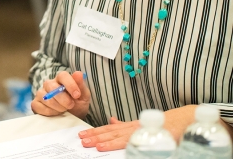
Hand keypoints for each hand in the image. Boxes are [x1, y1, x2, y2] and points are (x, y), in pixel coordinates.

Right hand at [31, 71, 89, 119]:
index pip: (62, 75)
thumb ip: (81, 85)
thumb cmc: (77, 105)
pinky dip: (49, 112)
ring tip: (64, 110)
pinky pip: (38, 106)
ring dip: (57, 107)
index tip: (77, 95)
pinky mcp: (35, 103)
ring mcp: (41, 93)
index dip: (70, 84)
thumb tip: (78, 73)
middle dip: (63, 98)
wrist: (71, 119)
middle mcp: (49, 84)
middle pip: (52, 86)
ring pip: (46, 97)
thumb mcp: (83, 96)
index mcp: (61, 79)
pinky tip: (55, 114)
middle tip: (71, 105)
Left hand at [78, 105, 197, 150]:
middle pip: (111, 132)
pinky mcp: (151, 137)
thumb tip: (111, 119)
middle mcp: (134, 128)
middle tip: (82, 140)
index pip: (109, 128)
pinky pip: (134, 142)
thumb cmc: (163, 124)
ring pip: (120, 137)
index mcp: (130, 126)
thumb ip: (125, 124)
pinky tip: (113, 147)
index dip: (96, 131)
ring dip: (105, 141)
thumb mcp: (140, 123)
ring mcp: (142, 132)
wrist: (184, 120)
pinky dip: (122, 144)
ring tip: (93, 144)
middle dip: (95, 136)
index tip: (83, 134)